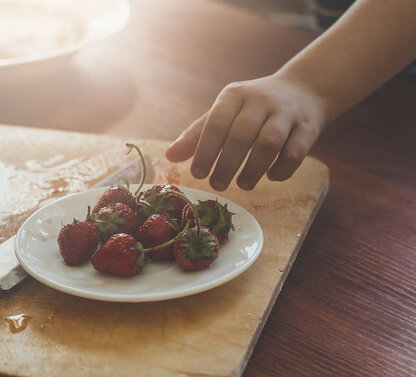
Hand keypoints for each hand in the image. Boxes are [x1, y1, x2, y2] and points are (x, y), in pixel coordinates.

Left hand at [165, 74, 326, 190]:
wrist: (304, 90)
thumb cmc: (252, 108)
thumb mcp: (224, 113)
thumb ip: (198, 134)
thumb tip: (169, 156)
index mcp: (234, 95)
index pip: (216, 122)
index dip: (205, 150)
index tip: (197, 174)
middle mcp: (260, 100)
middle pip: (241, 134)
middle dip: (227, 163)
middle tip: (217, 185)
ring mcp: (286, 112)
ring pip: (269, 142)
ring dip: (253, 168)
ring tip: (243, 185)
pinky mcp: (308, 127)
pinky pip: (295, 152)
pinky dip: (282, 168)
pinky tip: (271, 177)